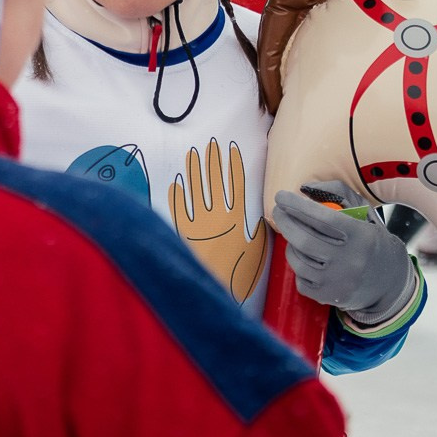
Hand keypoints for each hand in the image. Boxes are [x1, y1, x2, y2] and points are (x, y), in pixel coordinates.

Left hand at [169, 138, 268, 303]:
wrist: (214, 291)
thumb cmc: (238, 276)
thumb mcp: (255, 253)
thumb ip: (256, 232)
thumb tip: (259, 216)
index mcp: (237, 220)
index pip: (236, 185)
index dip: (234, 166)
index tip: (232, 149)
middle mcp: (217, 216)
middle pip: (214, 182)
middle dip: (213, 161)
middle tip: (210, 144)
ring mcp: (198, 223)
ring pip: (196, 189)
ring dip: (195, 170)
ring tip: (193, 154)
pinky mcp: (183, 233)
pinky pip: (179, 208)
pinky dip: (178, 195)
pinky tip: (177, 183)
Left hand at [273, 180, 415, 322]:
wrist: (390, 282)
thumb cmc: (371, 240)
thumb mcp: (364, 212)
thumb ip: (338, 193)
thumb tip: (305, 189)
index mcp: (361, 236)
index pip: (323, 218)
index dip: (298, 205)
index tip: (281, 196)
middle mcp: (350, 261)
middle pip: (304, 239)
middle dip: (285, 221)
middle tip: (278, 211)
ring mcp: (339, 282)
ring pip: (298, 260)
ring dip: (289, 244)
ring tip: (294, 234)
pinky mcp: (329, 297)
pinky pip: (300, 280)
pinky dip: (297, 265)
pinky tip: (303, 257)